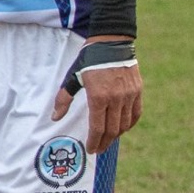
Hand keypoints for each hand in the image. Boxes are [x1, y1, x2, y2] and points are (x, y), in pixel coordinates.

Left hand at [52, 38, 142, 152]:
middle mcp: (116, 99)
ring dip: (116, 135)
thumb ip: (64, 99)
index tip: (90, 149)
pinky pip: (136, 114)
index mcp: (98, 97)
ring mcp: (129, 96)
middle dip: (104, 142)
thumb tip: (55, 117)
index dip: (94, 141)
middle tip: (98, 149)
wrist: (112, 43)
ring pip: (125, 124)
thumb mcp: (73, 77)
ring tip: (107, 140)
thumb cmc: (89, 60)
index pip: (97, 127)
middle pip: (112, 130)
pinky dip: (129, 124)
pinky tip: (122, 128)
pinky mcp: (138, 92)